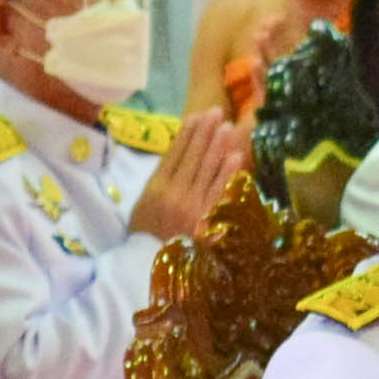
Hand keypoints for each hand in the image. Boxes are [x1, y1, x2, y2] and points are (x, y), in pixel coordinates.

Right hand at [127, 108, 249, 241]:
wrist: (151, 267)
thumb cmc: (146, 235)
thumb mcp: (143, 205)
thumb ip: (159, 182)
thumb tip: (178, 156)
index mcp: (155, 187)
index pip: (174, 153)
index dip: (187, 133)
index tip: (196, 116)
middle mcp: (173, 192)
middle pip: (192, 156)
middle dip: (205, 131)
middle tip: (216, 111)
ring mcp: (191, 205)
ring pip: (206, 169)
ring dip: (217, 145)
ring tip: (226, 126)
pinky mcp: (206, 219)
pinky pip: (218, 191)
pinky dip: (227, 172)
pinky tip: (235, 156)